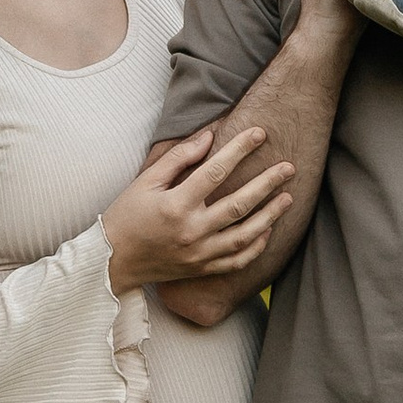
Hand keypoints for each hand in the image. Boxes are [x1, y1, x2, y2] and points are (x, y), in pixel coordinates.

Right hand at [103, 119, 295, 295]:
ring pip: (245, 235)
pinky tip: (268, 230)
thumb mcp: (145, 181)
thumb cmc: (127, 215)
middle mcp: (191, 231)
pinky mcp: (202, 269)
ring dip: (271, 215)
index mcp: (175, 205)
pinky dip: (256, 246)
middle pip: (239, 204)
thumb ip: (178, 158)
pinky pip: (237, 261)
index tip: (260, 133)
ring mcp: (199, 254)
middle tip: (289, 167)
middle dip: (268, 183)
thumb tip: (209, 137)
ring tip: (288, 197)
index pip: (215, 171)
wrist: (113, 260)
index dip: (240, 149)